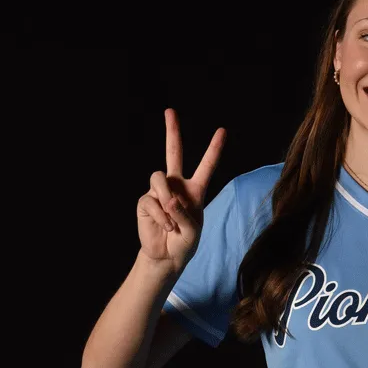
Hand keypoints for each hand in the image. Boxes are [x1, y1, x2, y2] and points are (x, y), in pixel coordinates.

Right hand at [137, 108, 226, 274]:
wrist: (167, 256)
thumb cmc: (185, 242)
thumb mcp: (194, 230)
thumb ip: (185, 214)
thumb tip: (169, 200)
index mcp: (195, 189)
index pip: (206, 165)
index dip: (214, 149)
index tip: (222, 131)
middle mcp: (177, 185)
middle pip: (173, 152)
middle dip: (172, 131)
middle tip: (170, 111)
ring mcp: (159, 191)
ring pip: (159, 177)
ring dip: (166, 197)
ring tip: (171, 217)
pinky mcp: (145, 201)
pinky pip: (151, 200)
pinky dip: (159, 216)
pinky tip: (165, 226)